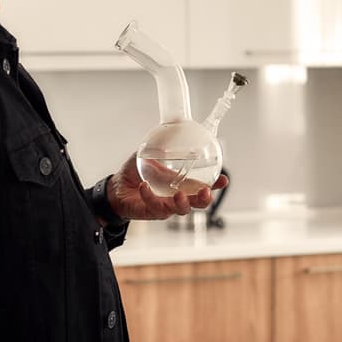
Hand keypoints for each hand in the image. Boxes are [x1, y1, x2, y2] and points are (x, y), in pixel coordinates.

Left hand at [108, 153, 226, 220]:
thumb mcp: (149, 155)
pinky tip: (144, 187)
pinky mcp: (152, 212)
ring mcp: (166, 206)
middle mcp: (177, 197)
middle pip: (198, 203)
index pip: (202, 185)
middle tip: (206, 193)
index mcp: (181, 183)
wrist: (117, 187)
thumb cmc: (136, 171)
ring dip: (182, 203)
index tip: (223, 180)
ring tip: (179, 195)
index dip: (215, 185)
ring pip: (180, 210)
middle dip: (204, 199)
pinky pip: (155, 206)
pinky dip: (150, 196)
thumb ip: (161, 145)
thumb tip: (170, 129)